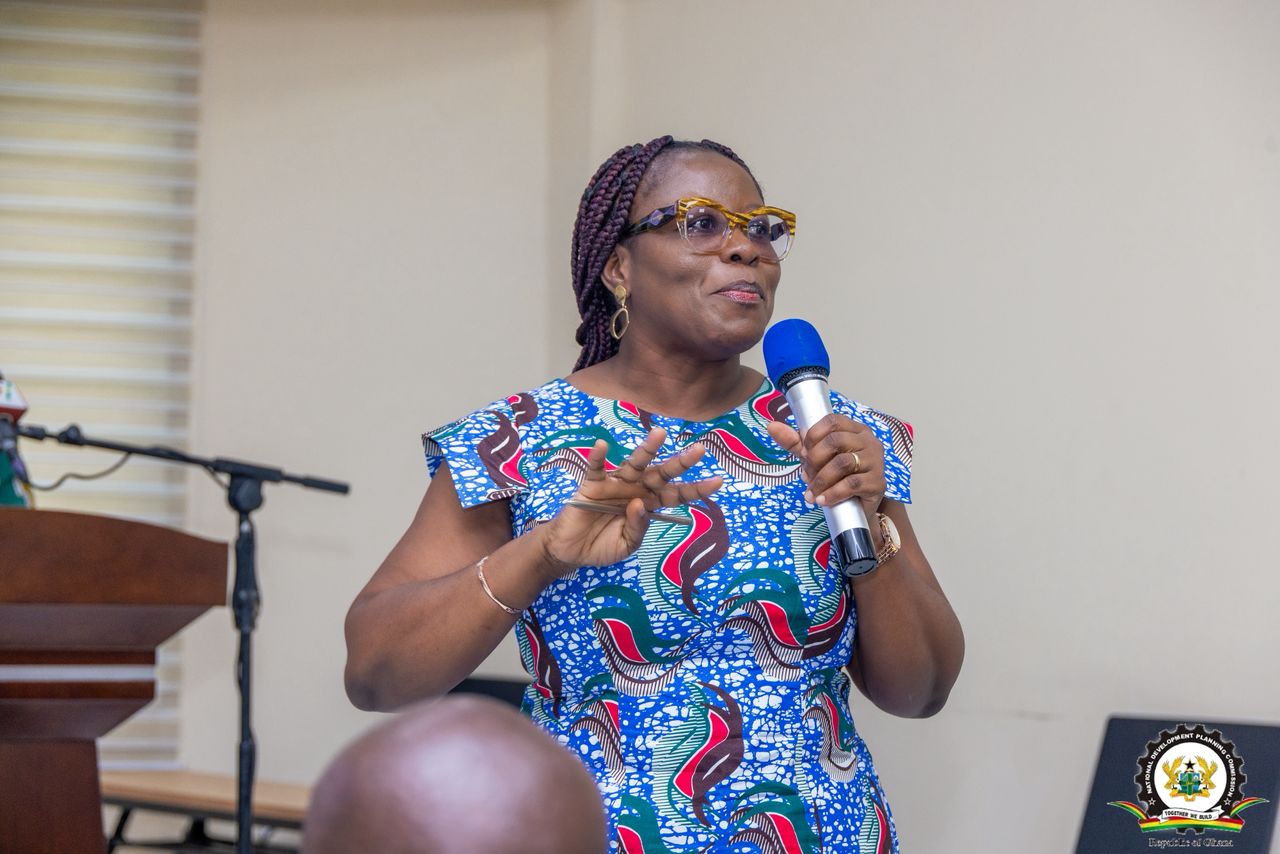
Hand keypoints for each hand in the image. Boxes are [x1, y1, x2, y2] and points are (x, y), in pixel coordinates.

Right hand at [539, 427, 722, 572]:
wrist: (571, 552)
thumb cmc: (603, 546)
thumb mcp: (626, 545)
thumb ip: (636, 528)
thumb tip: (638, 505)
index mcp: (649, 504)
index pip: (677, 494)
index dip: (696, 489)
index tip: (718, 481)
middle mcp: (636, 489)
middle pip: (661, 473)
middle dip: (679, 463)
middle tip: (699, 450)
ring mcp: (615, 485)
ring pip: (634, 464)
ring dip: (646, 449)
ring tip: (659, 434)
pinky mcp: (592, 485)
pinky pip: (595, 468)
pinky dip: (597, 457)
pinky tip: (601, 445)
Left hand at [767, 414, 885, 521]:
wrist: (858, 507)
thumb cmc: (837, 476)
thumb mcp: (814, 457)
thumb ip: (795, 442)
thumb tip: (771, 426)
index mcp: (854, 429)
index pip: (832, 421)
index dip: (812, 435)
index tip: (803, 453)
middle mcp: (868, 441)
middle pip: (836, 441)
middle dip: (814, 460)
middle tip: (807, 476)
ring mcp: (876, 461)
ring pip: (843, 463)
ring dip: (821, 479)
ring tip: (812, 492)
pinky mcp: (878, 482)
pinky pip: (852, 484)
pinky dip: (833, 493)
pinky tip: (822, 500)